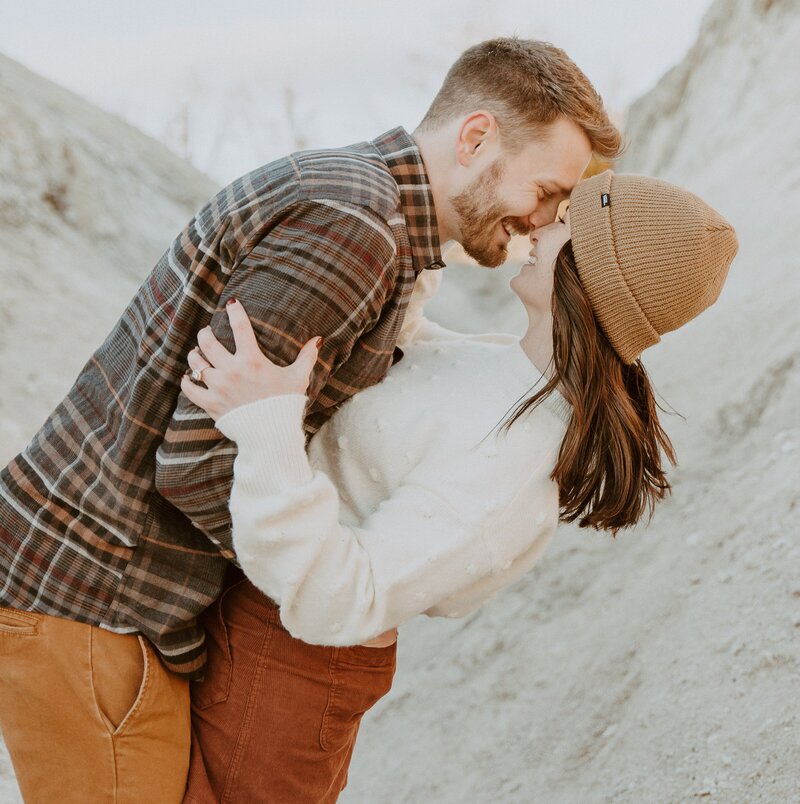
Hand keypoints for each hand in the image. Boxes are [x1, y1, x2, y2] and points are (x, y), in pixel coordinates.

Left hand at [180, 298, 321, 420]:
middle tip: (207, 331)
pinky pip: (191, 389)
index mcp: (252, 361)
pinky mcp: (211, 404)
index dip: (235, 311)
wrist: (271, 435)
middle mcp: (232, 371)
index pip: (240, 328)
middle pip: (208, 343)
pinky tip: (187, 377)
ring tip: (196, 352)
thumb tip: (318, 339)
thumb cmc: (286, 405)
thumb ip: (307, 357)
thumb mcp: (298, 378)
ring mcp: (219, 387)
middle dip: (205, 333)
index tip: (231, 303)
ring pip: (197, 363)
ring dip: (195, 355)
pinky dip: (187, 382)